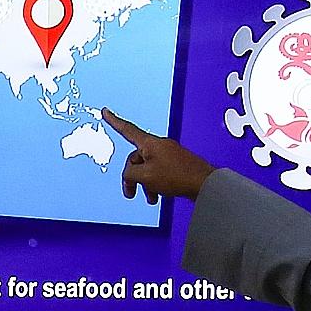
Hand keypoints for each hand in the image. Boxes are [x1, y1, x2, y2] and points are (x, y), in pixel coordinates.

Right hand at [102, 108, 216, 203]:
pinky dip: (156, 183)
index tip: (106, 112)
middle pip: (136, 158)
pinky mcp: (177, 164)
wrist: (204, 184)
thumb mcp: (145, 176)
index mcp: (150, 143)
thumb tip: (129, 174)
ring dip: (145, 183)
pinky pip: (159, 172)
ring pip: (148, 168)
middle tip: (131, 192)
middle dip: (132, 177)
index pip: (127, 129)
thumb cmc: (178, 176)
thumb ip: (130, 173)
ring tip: (151, 197)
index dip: (115, 121)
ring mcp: (169, 154)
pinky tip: (160, 194)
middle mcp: (159, 146)